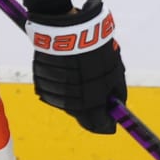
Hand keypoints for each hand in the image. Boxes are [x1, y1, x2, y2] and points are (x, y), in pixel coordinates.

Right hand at [28, 0, 125, 134]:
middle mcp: (72, 105)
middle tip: (98, 94)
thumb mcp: (114, 72)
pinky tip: (68, 70)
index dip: (107, 124)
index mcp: (91, 105)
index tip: (111, 120)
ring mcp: (55, 96)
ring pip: (68, 104)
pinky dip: (62, 86)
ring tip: (81, 75)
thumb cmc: (96, 51)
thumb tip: (117, 105)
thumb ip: (116, 92)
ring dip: (76, 96)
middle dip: (92, 109)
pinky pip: (55, 92)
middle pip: (83, 117)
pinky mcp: (43, 85)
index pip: (99, 126)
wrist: (68, 33)